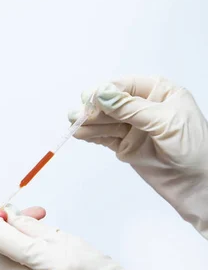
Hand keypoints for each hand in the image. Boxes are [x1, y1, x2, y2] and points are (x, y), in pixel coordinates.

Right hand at [70, 76, 207, 237]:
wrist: (198, 183)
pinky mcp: (124, 144)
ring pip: (104, 120)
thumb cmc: (195, 148)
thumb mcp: (165, 122)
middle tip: (78, 115)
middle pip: (110, 103)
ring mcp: (132, 126)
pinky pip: (103, 136)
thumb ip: (132, 109)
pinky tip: (81, 134)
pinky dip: (91, 135)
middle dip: (93, 108)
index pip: (124, 86)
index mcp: (158, 92)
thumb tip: (104, 95)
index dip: (106, 91)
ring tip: (75, 125)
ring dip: (88, 122)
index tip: (90, 99)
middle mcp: (143, 107)